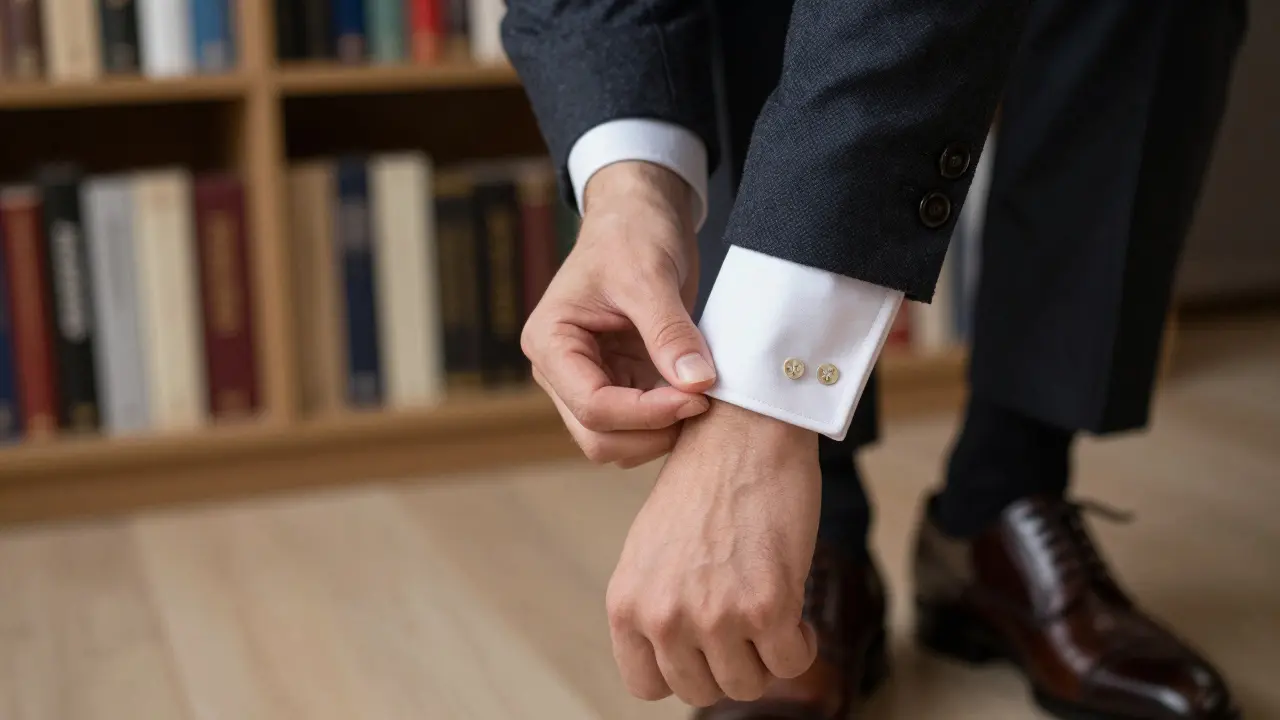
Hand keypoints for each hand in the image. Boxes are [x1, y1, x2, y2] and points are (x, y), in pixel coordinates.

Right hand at [523, 162, 716, 467]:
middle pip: (599, 438)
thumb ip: (670, 333)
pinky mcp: (619, 382)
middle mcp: (561, 370)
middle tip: (703, 404)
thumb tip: (697, 384)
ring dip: (661, 433)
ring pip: (619, 443)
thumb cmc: (631, 233)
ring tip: (702, 397)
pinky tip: (697, 395)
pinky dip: (669, 422)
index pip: (591, 405)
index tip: (697, 397)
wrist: (640, 214)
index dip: (646, 414)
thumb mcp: (650, 277)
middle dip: (652, 432)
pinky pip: (640, 426)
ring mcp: (589, 380)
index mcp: (550, 342)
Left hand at [605, 400, 821, 705]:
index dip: (683, 671)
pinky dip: (800, 645)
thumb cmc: (704, 486)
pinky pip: (790, 663)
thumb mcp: (652, 552)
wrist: (743, 433)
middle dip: (729, 665)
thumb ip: (656, 607)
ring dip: (765, 657)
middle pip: (702, 691)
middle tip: (746, 628)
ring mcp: (713, 615)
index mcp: (627, 603)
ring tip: (771, 616)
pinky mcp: (766, 607)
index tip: (705, 648)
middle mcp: (663, 615)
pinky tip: (796, 613)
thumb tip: (683, 662)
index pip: (647, 685)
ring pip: (748, 685)